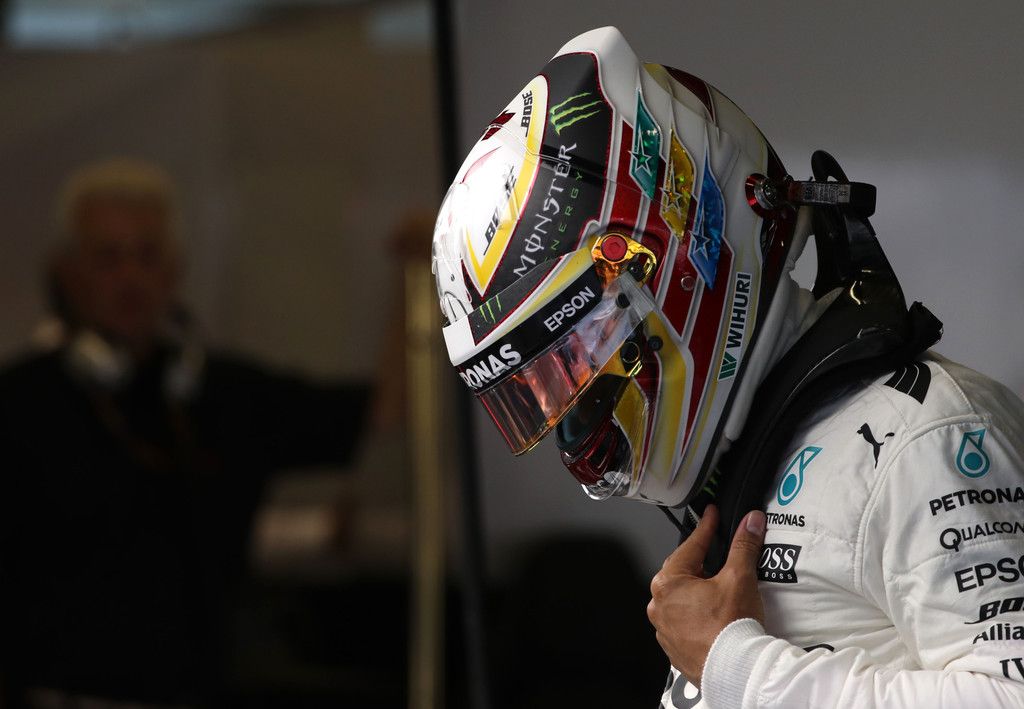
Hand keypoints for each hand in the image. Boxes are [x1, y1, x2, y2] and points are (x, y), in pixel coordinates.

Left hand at [647, 504, 766, 687]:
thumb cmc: (730, 628)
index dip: (706, 528)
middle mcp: (659, 605)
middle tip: (717, 553)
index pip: (691, 545)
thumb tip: (750, 523)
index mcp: (668, 583)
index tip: (711, 515)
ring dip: (697, 591)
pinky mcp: (674, 647)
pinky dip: (696, 615)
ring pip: (681, 598)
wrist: (734, 670)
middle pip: (683, 572)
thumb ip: (743, 546)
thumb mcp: (739, 578)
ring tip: (719, 589)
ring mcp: (664, 628)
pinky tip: (713, 616)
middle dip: (700, 561)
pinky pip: (683, 622)